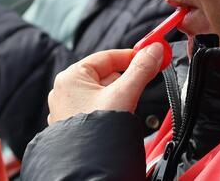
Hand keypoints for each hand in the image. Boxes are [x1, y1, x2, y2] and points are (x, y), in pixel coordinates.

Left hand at [47, 45, 162, 124]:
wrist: (87, 168)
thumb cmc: (96, 131)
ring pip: (102, 93)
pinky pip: (96, 108)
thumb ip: (141, 70)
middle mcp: (65, 91)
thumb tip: (154, 51)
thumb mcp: (124, 94)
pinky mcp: (73, 125)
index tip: (151, 56)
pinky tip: (116, 119)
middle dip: (126, 80)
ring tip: (126, 108)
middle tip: (143, 84)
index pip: (108, 56)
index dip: (132, 56)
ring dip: (119, 96)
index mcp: (71, 76)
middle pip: (105, 75)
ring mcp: (67, 109)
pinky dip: (109, 110)